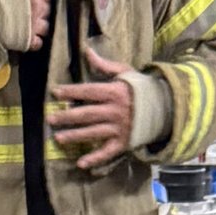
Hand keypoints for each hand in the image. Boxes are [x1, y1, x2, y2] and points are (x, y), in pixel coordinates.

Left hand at [49, 42, 140, 170]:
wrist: (164, 107)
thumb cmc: (140, 88)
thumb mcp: (124, 72)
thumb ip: (103, 65)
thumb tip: (86, 51)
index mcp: (114, 92)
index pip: (88, 91)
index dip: (71, 92)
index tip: (55, 92)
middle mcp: (115, 111)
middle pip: (87, 114)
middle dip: (67, 117)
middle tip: (50, 119)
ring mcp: (119, 128)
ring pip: (93, 133)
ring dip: (75, 136)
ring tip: (58, 139)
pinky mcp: (123, 143)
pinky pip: (107, 153)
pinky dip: (95, 159)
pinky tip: (81, 164)